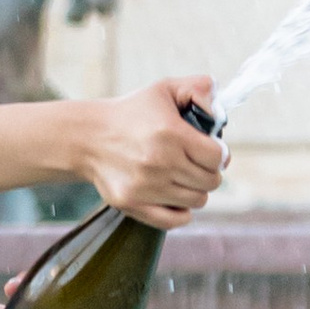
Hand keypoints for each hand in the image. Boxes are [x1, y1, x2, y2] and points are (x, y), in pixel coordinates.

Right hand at [85, 78, 225, 226]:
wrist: (88, 136)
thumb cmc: (131, 112)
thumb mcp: (164, 89)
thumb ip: (199, 88)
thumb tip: (221, 109)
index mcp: (171, 133)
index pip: (217, 157)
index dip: (218, 153)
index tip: (210, 150)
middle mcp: (160, 162)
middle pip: (210, 181)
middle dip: (208, 171)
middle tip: (196, 163)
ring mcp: (146, 186)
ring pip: (197, 201)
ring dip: (195, 189)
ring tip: (182, 176)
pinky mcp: (132, 204)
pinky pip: (175, 220)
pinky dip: (181, 212)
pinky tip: (175, 196)